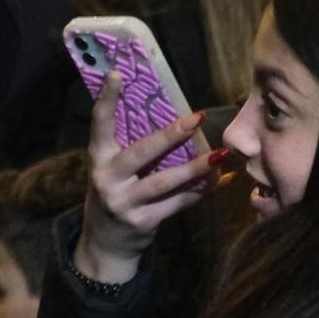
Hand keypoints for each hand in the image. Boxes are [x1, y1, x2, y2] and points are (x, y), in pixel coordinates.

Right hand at [72, 73, 219, 285]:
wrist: (105, 244)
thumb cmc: (114, 192)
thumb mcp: (110, 169)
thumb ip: (129, 148)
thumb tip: (168, 117)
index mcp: (97, 157)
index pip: (99, 123)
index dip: (106, 98)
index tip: (117, 73)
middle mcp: (107, 178)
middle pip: (141, 152)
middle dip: (170, 135)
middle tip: (196, 117)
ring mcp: (124, 202)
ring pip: (164, 182)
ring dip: (195, 168)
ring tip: (219, 155)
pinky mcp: (143, 222)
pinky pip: (177, 204)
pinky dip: (200, 192)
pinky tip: (221, 180)